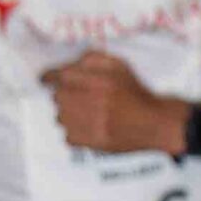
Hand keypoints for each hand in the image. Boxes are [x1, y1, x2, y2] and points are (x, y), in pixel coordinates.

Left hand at [42, 51, 180, 154]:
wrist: (155, 123)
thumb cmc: (135, 93)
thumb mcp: (119, 66)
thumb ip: (93, 59)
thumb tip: (70, 64)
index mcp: (99, 80)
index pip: (60, 76)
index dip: (49, 77)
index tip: (45, 80)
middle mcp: (93, 101)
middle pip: (58, 97)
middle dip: (64, 95)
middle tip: (78, 97)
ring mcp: (91, 123)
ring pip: (61, 117)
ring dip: (68, 114)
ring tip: (85, 113)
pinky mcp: (93, 142)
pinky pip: (68, 136)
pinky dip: (74, 132)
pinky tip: (88, 127)